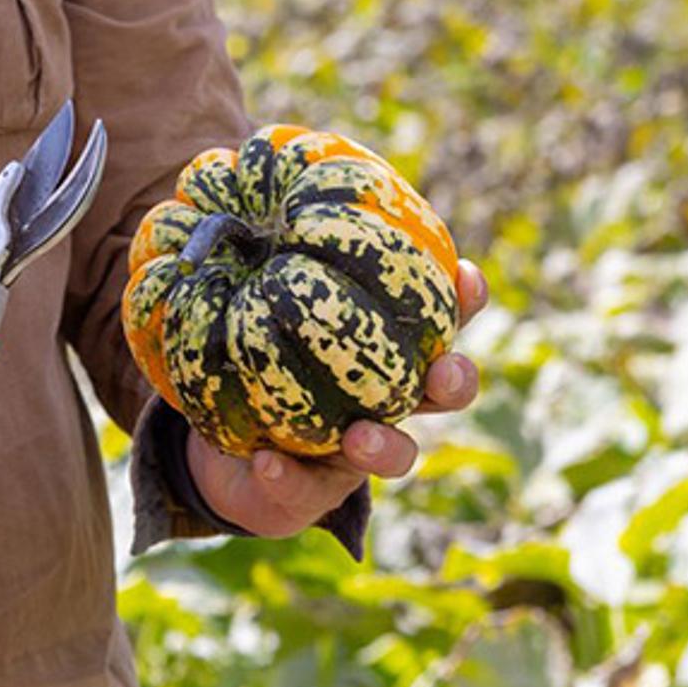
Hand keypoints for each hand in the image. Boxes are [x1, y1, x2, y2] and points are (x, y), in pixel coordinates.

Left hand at [189, 257, 487, 537]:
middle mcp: (387, 402)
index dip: (464, 300)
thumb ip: (267, 258)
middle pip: (445, 393)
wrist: (222, 447)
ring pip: (397, 456)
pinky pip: (302, 491)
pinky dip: (286, 475)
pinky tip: (266, 459)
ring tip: (358, 436)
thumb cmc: (258, 352)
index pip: (442, 316)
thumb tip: (241, 190)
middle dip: (453, 382)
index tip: (465, 276)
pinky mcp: (307, 496)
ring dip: (383, 446)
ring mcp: (353, 455)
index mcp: (390, 350)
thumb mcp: (263, 303)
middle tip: (440, 373)